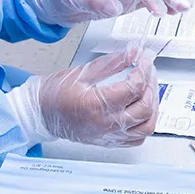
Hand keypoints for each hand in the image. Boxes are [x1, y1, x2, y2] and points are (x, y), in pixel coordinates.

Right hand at [31, 49, 159, 145]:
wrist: (41, 114)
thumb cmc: (55, 93)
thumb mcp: (83, 71)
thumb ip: (112, 62)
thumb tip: (133, 52)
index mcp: (96, 105)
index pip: (133, 87)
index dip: (144, 69)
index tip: (145, 58)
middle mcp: (105, 124)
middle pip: (144, 107)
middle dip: (151, 84)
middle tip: (148, 70)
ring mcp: (108, 136)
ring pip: (146, 126)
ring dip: (153, 106)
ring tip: (149, 88)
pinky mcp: (109, 141)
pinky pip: (137, 138)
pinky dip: (146, 123)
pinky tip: (142, 109)